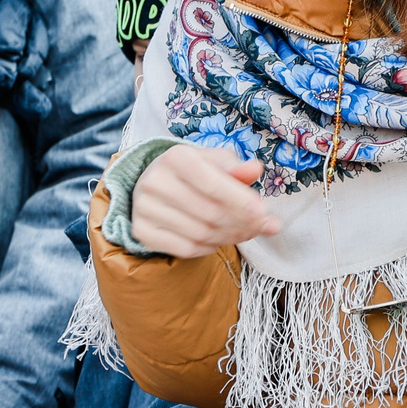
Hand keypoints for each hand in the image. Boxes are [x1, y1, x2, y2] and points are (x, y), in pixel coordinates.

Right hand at [132, 146, 281, 258]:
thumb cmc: (193, 172)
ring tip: (245, 233)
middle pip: (210, 213)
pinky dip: (209, 248)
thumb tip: (255, 170)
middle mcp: (155, 181)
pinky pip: (185, 249)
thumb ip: (236, 168)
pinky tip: (219, 239)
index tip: (264, 214)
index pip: (214, 185)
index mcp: (175, 157)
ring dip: (230, 237)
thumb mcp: (215, 163)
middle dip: (242, 224)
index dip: (242, 202)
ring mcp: (144, 208)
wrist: (156, 183)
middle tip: (262, 227)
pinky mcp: (141, 231)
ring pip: (200, 234)